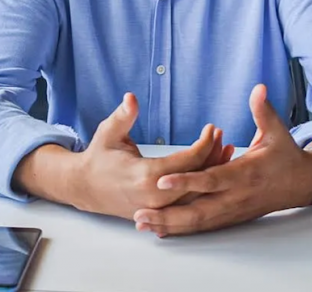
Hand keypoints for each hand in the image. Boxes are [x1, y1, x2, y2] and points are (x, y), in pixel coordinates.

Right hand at [72, 93, 230, 219]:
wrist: (85, 187)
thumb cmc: (99, 156)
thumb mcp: (109, 132)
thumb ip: (124, 116)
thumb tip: (131, 98)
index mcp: (144, 176)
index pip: (186, 162)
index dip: (204, 144)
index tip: (213, 128)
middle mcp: (154, 197)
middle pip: (196, 180)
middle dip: (214, 157)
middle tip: (223, 138)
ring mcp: (157, 209)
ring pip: (195, 195)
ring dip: (213, 173)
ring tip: (226, 152)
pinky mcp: (159, 214)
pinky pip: (187, 203)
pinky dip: (202, 187)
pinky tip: (212, 173)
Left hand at [133, 84, 311, 236]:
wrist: (301, 184)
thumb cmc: (285, 154)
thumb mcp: (277, 131)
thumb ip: (263, 110)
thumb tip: (259, 87)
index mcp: (245, 174)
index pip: (212, 179)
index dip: (187, 181)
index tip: (162, 180)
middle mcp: (236, 196)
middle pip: (199, 210)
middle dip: (168, 214)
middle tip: (139, 215)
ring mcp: (233, 210)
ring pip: (198, 223)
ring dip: (170, 225)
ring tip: (142, 224)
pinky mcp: (231, 217)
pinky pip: (204, 226)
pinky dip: (182, 229)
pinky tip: (161, 230)